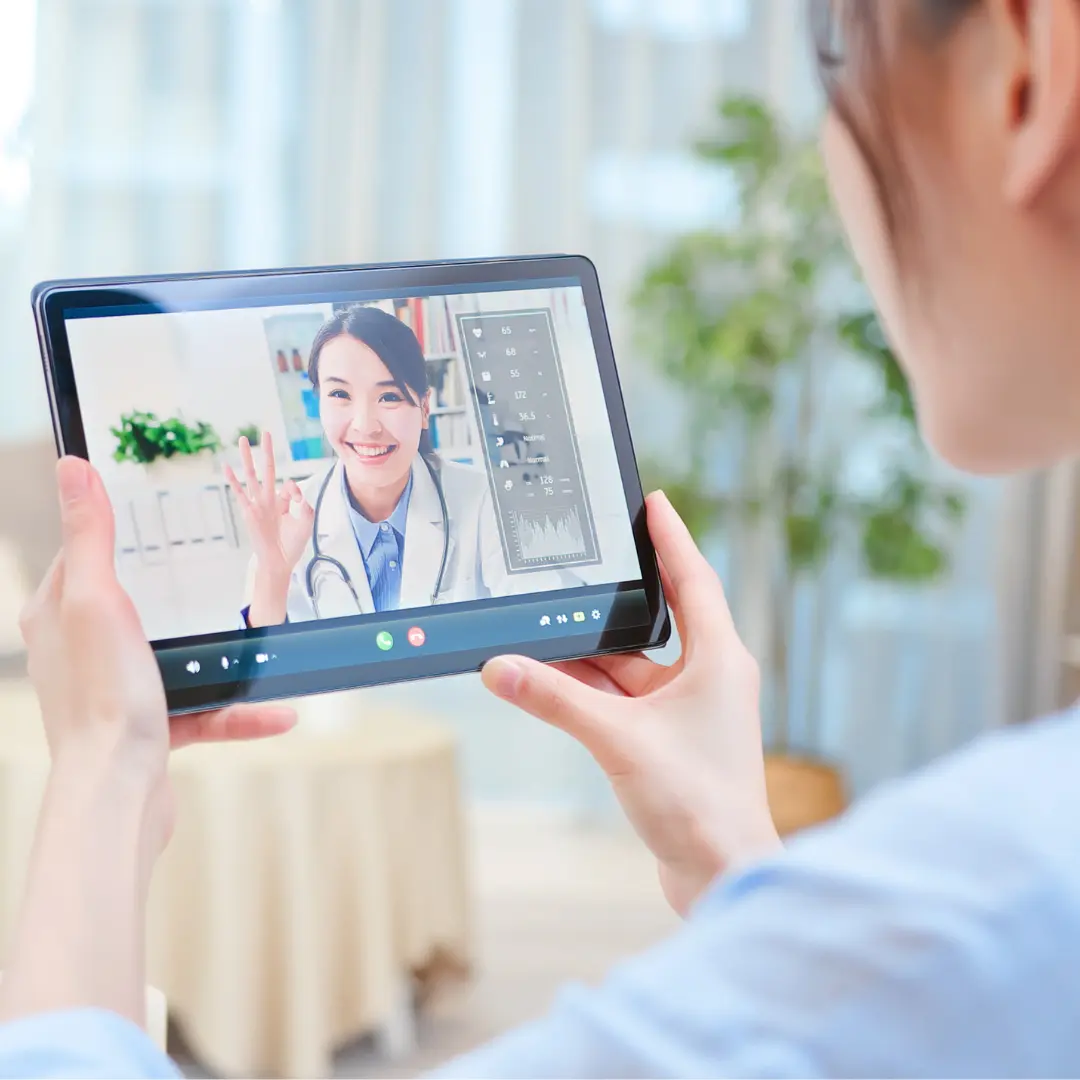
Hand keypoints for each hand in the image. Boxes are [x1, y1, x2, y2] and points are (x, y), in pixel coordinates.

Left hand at [19, 457, 297, 850]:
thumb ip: (91, 535)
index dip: (117, 532)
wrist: (117, 795)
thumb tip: (72, 466)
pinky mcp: (150, 727)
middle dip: (186, 596)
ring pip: (181, 659)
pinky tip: (277, 710)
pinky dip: (240, 710)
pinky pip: (203, 708)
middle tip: (226, 575)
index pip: (84, 555)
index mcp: (60, 614)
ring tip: (267, 647)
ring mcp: (118, 691)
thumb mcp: (98, 601)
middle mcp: (82, 651)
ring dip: (228, 659)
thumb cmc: (102, 700)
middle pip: (139, 605)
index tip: (158, 515)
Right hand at [225, 433, 313, 579]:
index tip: (298, 499)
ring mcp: (258, 503)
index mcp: (284, 501)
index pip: (289, 485)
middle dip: (267, 451)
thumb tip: (295, 488)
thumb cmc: (293, 544)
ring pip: (252, 475)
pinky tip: (226, 466)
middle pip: (268, 469)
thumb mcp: (306, 522)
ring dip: (248, 458)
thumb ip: (304, 504)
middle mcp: (270, 499)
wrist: (279, 561)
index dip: (294, 490)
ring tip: (243, 440)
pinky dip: (232, 479)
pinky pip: (239, 492)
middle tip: (266, 432)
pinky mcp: (249, 511)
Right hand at [482, 492, 780, 915]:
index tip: (654, 502)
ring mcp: (691, 712)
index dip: (673, 537)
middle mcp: (709, 677)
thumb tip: (500, 668)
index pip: (694, 579)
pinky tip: (553, 682)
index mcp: (718, 659)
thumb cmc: (697, 804)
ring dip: (591, 657)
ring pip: (633, 668)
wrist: (722, 874)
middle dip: (615, 599)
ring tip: (544, 630)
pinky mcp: (672, 741)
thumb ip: (555, 700)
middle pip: (656, 621)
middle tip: (585, 562)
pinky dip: (592, 691)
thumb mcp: (617, 738)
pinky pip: (626, 699)